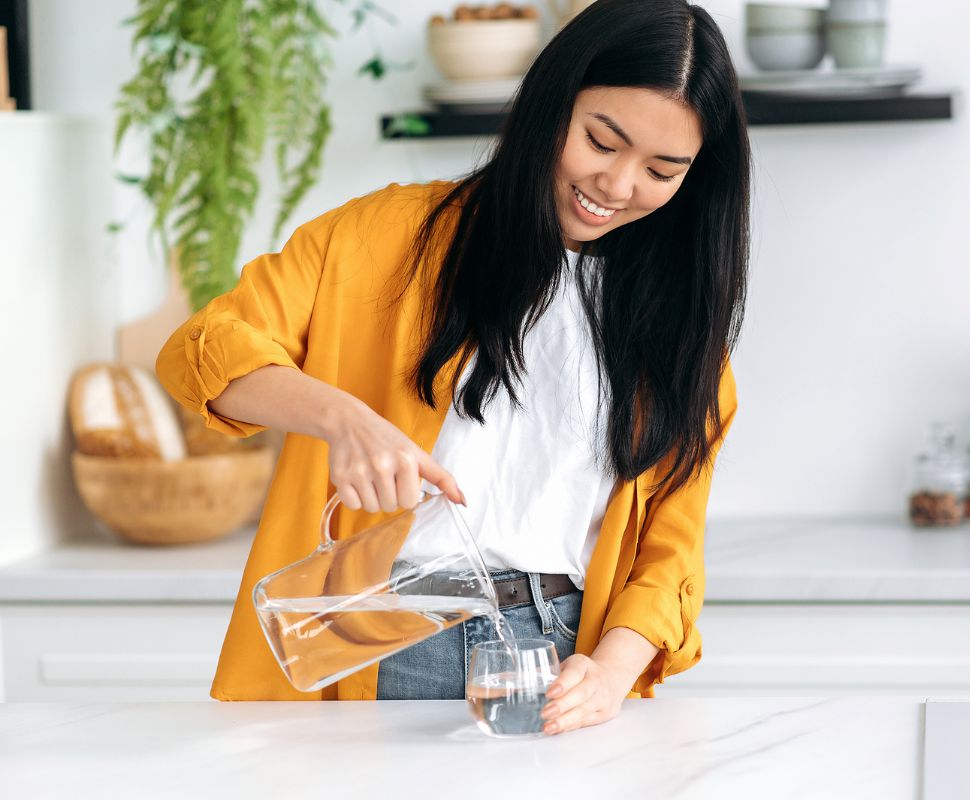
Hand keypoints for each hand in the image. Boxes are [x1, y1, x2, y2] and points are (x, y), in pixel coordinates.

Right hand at [324, 389, 464, 512]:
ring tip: (370, 476)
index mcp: (406, 459)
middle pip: (390, 507)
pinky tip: (356, 479)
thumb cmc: (387, 439)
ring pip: (372, 508)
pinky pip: (352, 506)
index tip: (399, 478)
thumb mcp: (417, 453)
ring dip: (372, 498)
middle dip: (388, 495)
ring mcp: (359, 472)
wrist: (350, 422)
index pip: (409, 502)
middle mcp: (382, 465)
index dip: (404, 492)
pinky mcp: (340, 477)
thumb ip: (441, 477)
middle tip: (382, 475)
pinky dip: (354, 498)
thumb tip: (463, 501)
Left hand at [539, 653, 626, 734]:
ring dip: (565, 721)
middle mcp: (596, 680)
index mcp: (583, 664)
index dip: (562, 684)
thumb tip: (510, 682)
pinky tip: (559, 729)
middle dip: (562, 705)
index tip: (548, 693)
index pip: (574, 673)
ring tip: (549, 727)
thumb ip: (545, 673)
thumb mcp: (567, 665)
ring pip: (584, 711)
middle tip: (545, 713)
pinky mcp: (605, 713)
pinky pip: (587, 721)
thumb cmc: (581, 672)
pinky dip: (572, 726)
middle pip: (581, 694)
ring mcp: (603, 697)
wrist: (612, 677)